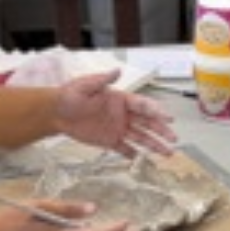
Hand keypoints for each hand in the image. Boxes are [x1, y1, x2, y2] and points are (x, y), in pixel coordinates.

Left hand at [53, 72, 175, 156]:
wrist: (55, 112)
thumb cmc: (70, 96)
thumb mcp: (85, 86)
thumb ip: (103, 81)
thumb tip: (117, 71)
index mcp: (121, 99)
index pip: (143, 106)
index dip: (157, 111)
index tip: (168, 118)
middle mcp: (123, 114)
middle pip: (147, 123)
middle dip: (161, 131)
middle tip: (173, 139)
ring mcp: (118, 128)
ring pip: (140, 137)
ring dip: (154, 145)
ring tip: (167, 153)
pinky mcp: (109, 140)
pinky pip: (124, 148)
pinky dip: (132, 154)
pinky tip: (142, 159)